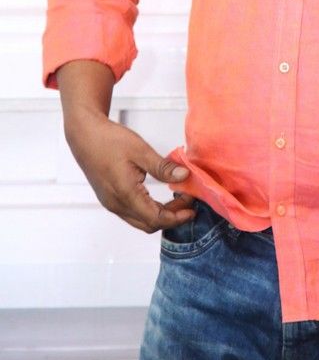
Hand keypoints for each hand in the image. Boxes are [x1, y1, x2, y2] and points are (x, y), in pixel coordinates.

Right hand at [64, 110, 196, 232]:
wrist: (84, 135)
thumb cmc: (109, 140)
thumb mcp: (140, 151)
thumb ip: (162, 167)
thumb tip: (184, 176)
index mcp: (125, 194)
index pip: (155, 219)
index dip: (176, 217)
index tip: (192, 207)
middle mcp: (116, 205)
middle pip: (149, 224)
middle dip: (172, 217)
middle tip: (188, 201)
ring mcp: (111, 204)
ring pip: (140, 221)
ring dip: (161, 214)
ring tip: (178, 199)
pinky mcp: (109, 199)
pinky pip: (133, 213)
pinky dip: (150, 210)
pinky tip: (160, 197)